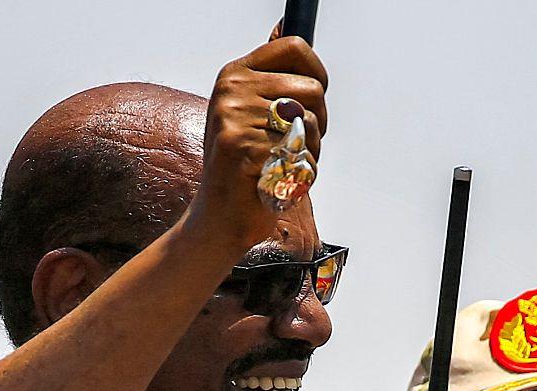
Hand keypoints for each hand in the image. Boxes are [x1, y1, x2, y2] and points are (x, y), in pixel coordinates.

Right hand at [191, 36, 327, 249]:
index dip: (317, 72)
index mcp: (234, 75)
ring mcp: (234, 118)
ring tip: (283, 164)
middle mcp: (232, 90)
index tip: (314, 98)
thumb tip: (282, 27)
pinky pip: (302, 154)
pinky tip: (278, 181)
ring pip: (310, 123)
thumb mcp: (250, 114)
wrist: (219, 217)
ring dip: (310, 151)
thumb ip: (272, 79)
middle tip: (295, 145)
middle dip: (317, 122)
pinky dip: (300, 175)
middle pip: (313, 89)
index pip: (294, 46)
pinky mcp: (243, 147)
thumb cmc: (244, 168)